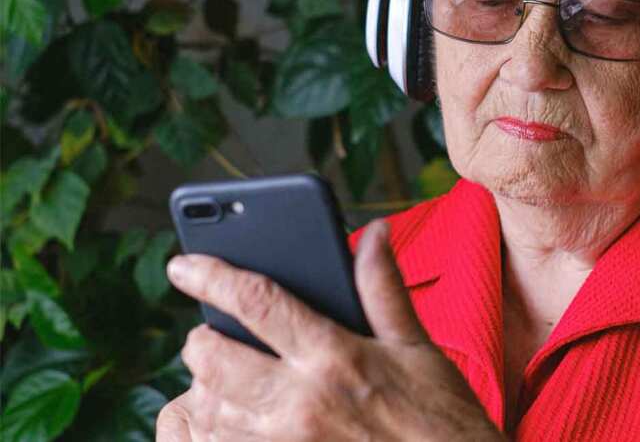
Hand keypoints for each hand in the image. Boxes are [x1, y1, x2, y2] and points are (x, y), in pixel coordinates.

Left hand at [155, 219, 502, 440]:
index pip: (256, 300)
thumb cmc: (440, 419)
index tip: (185, 266)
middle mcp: (301, 402)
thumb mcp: (417, 347)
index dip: (212, 276)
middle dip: (200, 339)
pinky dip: (209, 433)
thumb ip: (383, 288)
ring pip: (207, 409)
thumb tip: (374, 233)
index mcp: (336, 355)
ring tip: (223, 382)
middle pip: (213, 357)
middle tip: (209, 335)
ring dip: (205, 391)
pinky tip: (227, 422)